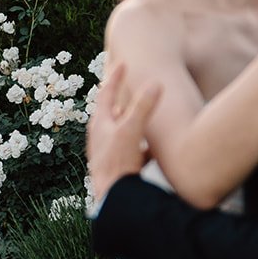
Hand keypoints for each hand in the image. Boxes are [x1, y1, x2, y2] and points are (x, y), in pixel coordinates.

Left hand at [87, 62, 161, 204]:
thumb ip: (143, 107)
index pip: (107, 92)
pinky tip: (154, 147)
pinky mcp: (120, 162)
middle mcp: (102, 134)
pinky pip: (133, 146)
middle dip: (120, 95)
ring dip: (132, 118)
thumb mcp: (132, 130)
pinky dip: (142, 141)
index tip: (122, 63)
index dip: (115, 76)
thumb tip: (156, 83)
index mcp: (101, 123)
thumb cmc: (118, 162)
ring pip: (122, 128)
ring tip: (142, 112)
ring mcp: (110, 149)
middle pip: (111, 109)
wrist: (114, 195)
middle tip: (125, 82)